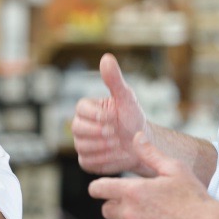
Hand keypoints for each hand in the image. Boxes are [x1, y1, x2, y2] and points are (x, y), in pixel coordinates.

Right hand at [71, 54, 148, 175]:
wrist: (141, 145)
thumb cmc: (132, 118)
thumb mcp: (126, 98)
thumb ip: (114, 80)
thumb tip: (106, 57)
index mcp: (86, 108)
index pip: (81, 109)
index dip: (98, 115)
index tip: (114, 117)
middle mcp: (80, 125)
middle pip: (78, 129)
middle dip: (101, 132)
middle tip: (116, 132)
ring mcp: (81, 143)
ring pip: (82, 146)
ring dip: (104, 147)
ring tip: (118, 142)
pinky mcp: (86, 160)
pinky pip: (87, 161)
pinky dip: (104, 159)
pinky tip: (114, 154)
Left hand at [89, 132, 218, 218]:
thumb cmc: (193, 196)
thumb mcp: (174, 168)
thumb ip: (150, 153)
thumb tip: (136, 136)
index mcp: (132, 192)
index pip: (98, 189)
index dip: (98, 187)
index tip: (103, 188)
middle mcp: (129, 214)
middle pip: (106, 210)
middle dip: (115, 204)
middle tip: (134, 201)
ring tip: (146, 216)